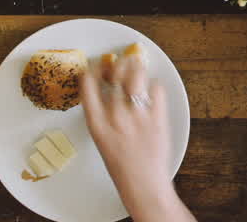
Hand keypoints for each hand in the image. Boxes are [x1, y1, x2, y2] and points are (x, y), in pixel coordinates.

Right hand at [80, 54, 185, 219]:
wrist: (143, 183)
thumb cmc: (123, 165)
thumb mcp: (103, 139)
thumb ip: (105, 116)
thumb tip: (110, 93)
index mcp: (97, 124)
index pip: (87, 86)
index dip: (91, 70)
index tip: (97, 65)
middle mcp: (116, 117)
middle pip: (115, 75)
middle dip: (118, 65)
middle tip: (123, 63)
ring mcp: (138, 116)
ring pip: (137, 76)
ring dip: (137, 68)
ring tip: (138, 68)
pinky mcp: (158, 117)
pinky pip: (157, 89)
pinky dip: (155, 85)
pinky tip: (152, 89)